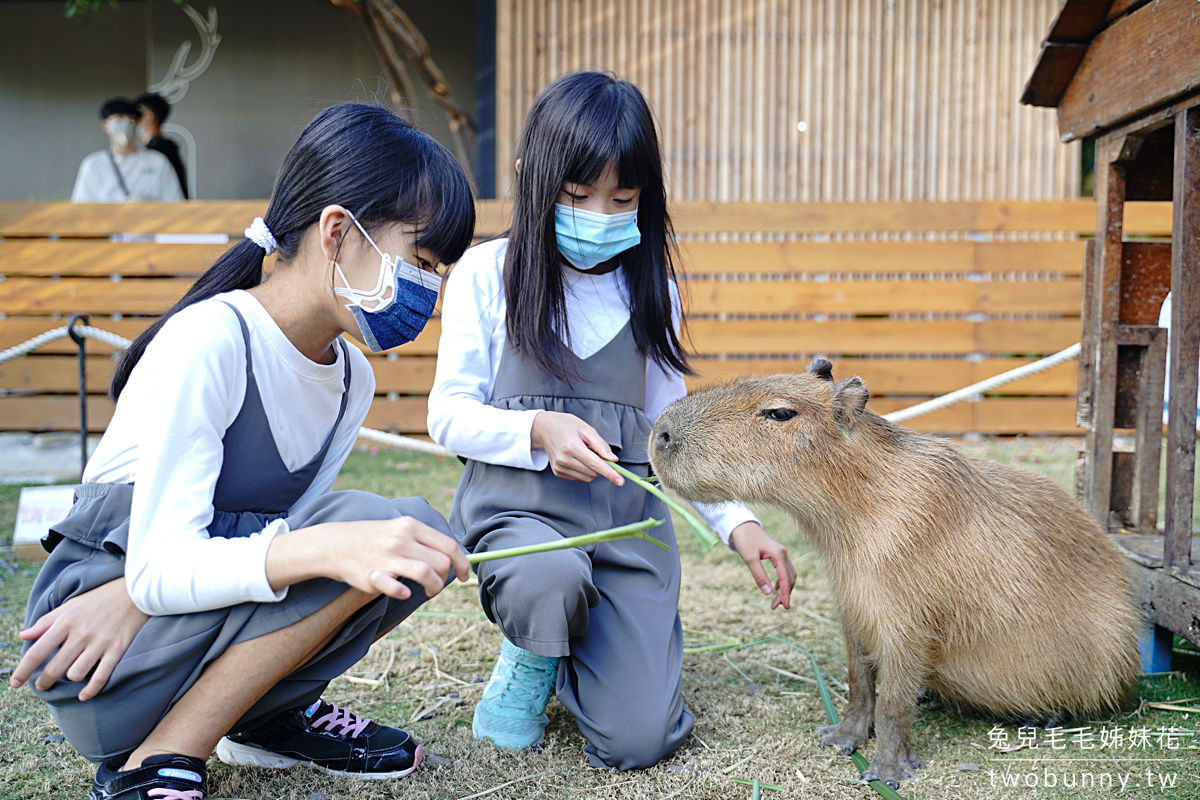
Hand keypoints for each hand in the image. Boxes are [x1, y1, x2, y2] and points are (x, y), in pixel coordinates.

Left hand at [10, 578, 148, 700]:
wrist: (134, 592)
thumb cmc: (98, 599)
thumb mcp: (69, 606)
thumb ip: (45, 622)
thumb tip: (23, 635)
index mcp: (65, 622)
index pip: (37, 652)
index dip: (23, 671)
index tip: (15, 683)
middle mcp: (80, 634)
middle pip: (54, 669)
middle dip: (43, 682)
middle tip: (41, 685)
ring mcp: (99, 643)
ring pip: (76, 674)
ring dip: (70, 679)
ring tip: (70, 676)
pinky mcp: (117, 649)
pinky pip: (101, 677)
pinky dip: (90, 690)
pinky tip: (83, 695)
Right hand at [273, 517, 470, 602]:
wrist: (334, 544)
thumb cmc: (373, 539)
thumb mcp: (399, 529)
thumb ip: (423, 540)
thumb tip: (453, 556)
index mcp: (411, 526)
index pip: (449, 545)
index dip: (462, 563)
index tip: (464, 575)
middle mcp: (402, 539)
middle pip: (441, 561)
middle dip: (446, 578)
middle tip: (438, 585)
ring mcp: (387, 556)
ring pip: (426, 573)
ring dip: (434, 587)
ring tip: (428, 592)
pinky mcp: (372, 574)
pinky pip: (395, 586)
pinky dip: (403, 591)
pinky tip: (405, 592)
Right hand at [530, 411, 623, 484]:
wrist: (545, 429)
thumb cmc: (567, 426)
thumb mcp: (586, 429)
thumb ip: (601, 445)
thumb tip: (613, 460)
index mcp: (572, 446)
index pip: (595, 464)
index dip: (610, 473)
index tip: (620, 481)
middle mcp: (564, 459)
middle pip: (593, 472)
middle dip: (601, 465)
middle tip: (595, 451)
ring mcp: (560, 467)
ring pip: (588, 477)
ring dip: (592, 469)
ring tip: (583, 453)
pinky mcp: (558, 472)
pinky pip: (579, 478)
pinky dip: (584, 470)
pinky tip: (577, 458)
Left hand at [729, 521, 795, 609]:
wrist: (742, 525)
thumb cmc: (745, 540)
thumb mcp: (749, 559)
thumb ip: (759, 576)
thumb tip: (768, 593)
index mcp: (779, 554)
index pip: (785, 578)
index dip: (786, 594)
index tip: (785, 607)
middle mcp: (783, 554)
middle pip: (790, 578)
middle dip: (785, 594)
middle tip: (775, 607)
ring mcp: (782, 553)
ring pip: (789, 575)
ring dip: (785, 588)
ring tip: (775, 601)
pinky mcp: (778, 554)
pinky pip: (785, 570)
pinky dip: (783, 580)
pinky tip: (776, 587)